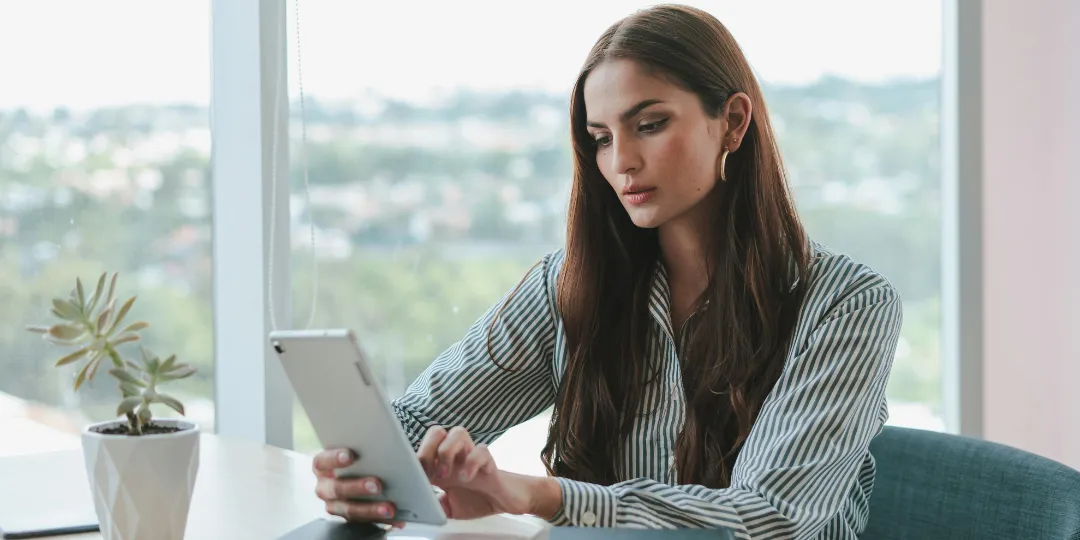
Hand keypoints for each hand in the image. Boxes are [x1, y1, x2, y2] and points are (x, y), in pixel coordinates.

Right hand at [311, 448, 404, 528]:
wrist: (360, 470)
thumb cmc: (358, 456)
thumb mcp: (357, 448)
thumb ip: (365, 446)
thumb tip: (387, 443)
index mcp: (322, 466)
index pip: (322, 461)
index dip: (334, 459)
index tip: (349, 455)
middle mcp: (325, 487)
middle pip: (336, 489)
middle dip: (357, 487)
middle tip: (377, 484)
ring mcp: (335, 504)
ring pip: (349, 510)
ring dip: (370, 509)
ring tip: (389, 507)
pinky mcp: (350, 517)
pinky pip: (365, 521)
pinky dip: (382, 519)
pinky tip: (397, 517)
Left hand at [417, 426, 561, 520]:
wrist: (505, 500)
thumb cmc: (477, 498)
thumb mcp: (449, 508)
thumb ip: (434, 505)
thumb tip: (420, 504)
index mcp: (442, 463)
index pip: (423, 446)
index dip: (414, 457)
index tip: (412, 476)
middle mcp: (456, 455)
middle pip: (437, 431)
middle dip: (428, 448)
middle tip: (429, 471)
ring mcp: (472, 456)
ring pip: (458, 432)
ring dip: (447, 451)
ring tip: (447, 474)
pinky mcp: (489, 462)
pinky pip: (481, 451)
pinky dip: (471, 462)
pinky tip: (467, 477)